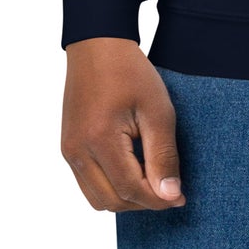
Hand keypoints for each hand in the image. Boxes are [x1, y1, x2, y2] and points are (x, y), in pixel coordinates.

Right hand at [60, 37, 187, 211]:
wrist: (98, 45)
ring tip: (152, 180)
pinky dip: (111, 187)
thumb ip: (163, 155)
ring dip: (126, 198)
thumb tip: (169, 195)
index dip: (158, 199)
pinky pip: (88, 184)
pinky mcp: (68, 147)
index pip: (130, 190)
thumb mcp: (157, 110)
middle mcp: (77, 151)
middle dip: (143, 203)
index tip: (180, 197)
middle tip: (169, 190)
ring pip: (97, 199)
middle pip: (112, 201)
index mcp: (99, 140)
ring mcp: (69, 151)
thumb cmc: (129, 71)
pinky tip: (133, 170)